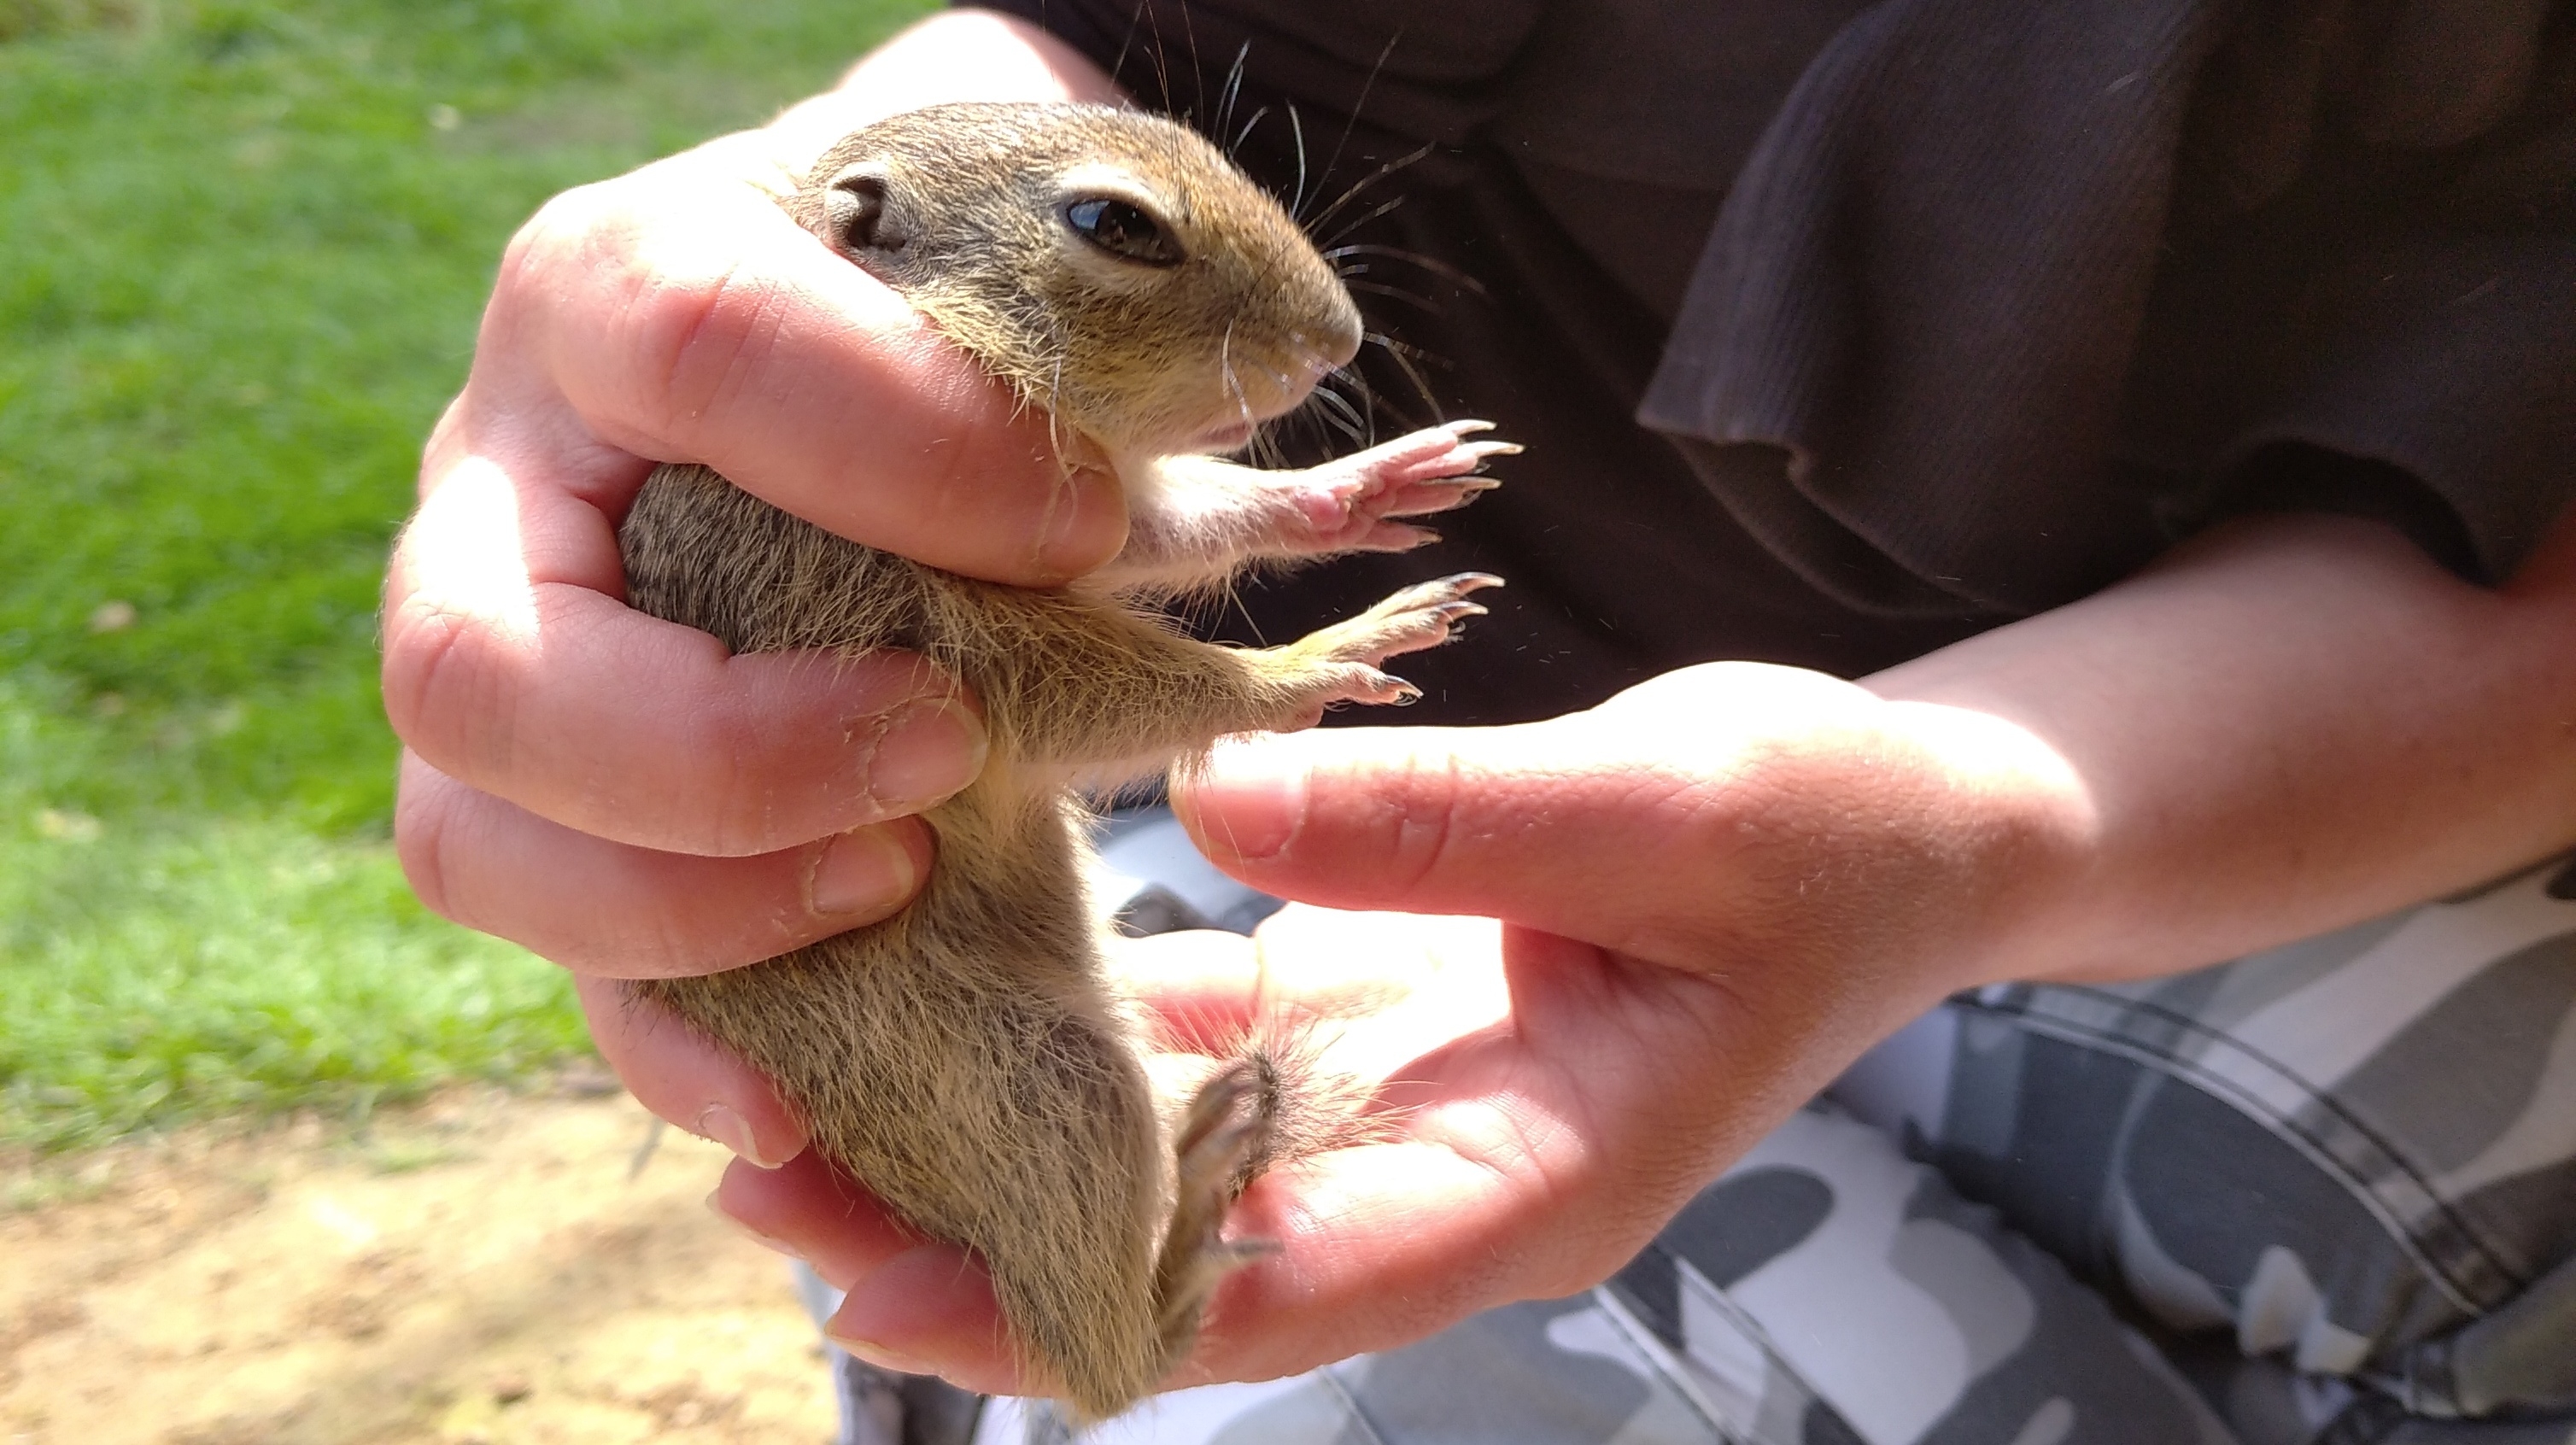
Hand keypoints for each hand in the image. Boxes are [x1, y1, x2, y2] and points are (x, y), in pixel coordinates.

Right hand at [384, 13, 1132, 1165]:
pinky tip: (802, 1114)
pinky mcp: (558, 823)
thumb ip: (1090, 319)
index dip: (883, 443)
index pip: (686, 341)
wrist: (852, 365)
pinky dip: (681, 1054)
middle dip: (718, 746)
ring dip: (689, 916)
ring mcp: (507, 674)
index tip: (1077, 523)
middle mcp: (504, 495)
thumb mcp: (1003, 258)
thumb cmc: (939, 309)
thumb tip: (1291, 415)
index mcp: (613, 295)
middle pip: (476, 663)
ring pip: (477, 844)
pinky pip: (563, 970)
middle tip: (947, 745)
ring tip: (900, 887)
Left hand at [704, 662, 2092, 1388]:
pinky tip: (933, 970)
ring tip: (787, 1096)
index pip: (1271, 1299)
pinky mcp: (1355, 1014)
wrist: (1898, 826)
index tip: (884, 1288)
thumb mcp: (1667, 811)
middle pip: (1166, 1257)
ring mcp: (1381, 1103)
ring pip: (1149, 1159)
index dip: (1071, 1308)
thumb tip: (1205, 813)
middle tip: (762, 1184)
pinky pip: (1183, 1049)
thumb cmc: (1827, 837)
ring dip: (980, 1139)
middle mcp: (1420, 1173)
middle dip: (968, 1243)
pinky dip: (1060, 1027)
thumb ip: (1448, 823)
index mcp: (1516, 1183)